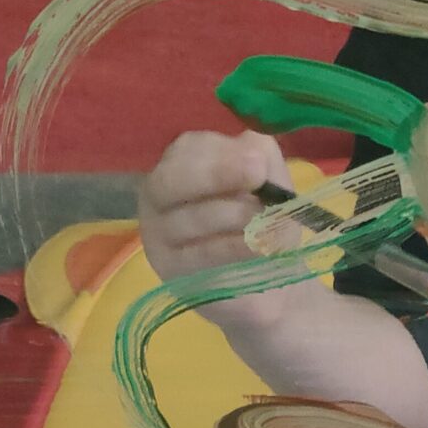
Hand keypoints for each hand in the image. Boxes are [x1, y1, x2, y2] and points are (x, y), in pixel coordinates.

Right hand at [138, 128, 293, 285]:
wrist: (264, 278)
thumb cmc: (260, 220)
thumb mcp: (269, 182)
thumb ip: (262, 157)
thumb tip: (254, 154)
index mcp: (181, 163)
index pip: (187, 149)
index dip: (222, 156)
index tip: (258, 162)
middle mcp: (158, 194)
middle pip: (170, 180)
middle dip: (215, 175)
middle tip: (257, 176)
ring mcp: (158, 234)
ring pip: (188, 218)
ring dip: (234, 215)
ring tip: (265, 219)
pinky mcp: (170, 268)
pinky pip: (198, 254)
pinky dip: (232, 247)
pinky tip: (256, 245)